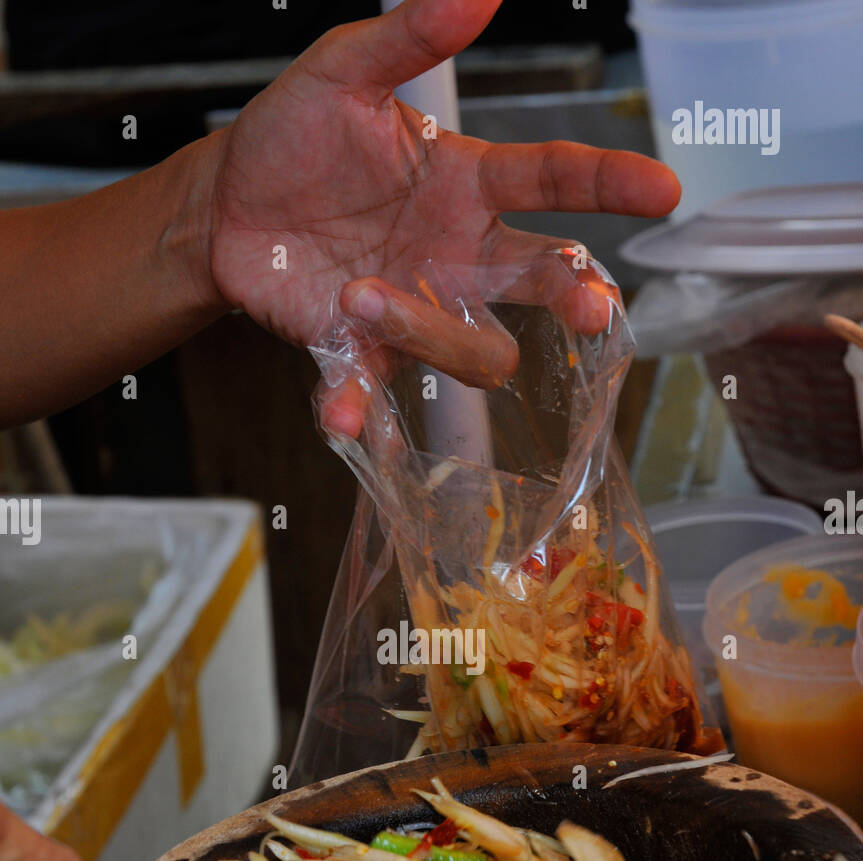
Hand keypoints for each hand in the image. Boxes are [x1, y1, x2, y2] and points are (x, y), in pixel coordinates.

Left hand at [205, 0, 679, 433]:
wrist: (228, 204)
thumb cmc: (295, 137)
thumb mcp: (343, 71)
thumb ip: (408, 35)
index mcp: (466, 186)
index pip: (554, 182)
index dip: (610, 184)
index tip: (663, 188)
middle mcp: (455, 257)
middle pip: (537, 282)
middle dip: (569, 295)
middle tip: (589, 307)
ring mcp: (416, 311)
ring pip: (472, 348)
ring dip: (426, 331)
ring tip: (358, 294)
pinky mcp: (361, 352)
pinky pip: (372, 390)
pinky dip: (356, 405)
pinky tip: (339, 414)